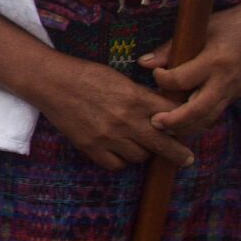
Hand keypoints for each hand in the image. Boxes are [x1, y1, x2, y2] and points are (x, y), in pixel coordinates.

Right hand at [29, 53, 194, 171]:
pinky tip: (119, 151)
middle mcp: (125, 120)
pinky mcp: (92, 148)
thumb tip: (164, 110)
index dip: (183, 122)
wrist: (52, 83)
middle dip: (179, 154)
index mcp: (135, 98)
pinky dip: (121, 160)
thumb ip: (143, 97)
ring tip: (139, 145)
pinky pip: (117, 165)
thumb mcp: (121, 79)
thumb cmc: (87, 75)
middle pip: (163, 144)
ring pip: (140, 157)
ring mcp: (108, 136)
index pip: (172, 115)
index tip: (188, 129)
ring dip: (143, 152)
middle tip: (186, 159)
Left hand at [140, 12, 240, 139]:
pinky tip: (183, 121)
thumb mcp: (199, 30)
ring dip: (186, 126)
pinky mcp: (236, 96)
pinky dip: (199, 120)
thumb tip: (144, 63)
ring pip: (208, 118)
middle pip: (197, 110)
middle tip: (154, 122)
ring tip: (165, 126)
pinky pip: (215, 113)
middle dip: (174, 120)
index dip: (163, 80)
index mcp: (214, 61)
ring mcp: (233, 91)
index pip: (182, 80)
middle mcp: (224, 80)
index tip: (155, 74)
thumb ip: (171, 48)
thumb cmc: (228, 25)